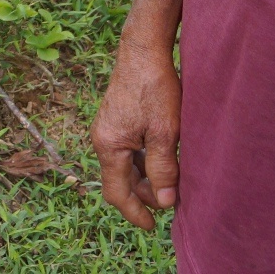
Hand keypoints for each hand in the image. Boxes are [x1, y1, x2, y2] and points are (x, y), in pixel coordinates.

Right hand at [91, 38, 180, 230]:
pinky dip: (143, 161)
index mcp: (108, 145)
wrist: (144, 49)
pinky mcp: (116, 119)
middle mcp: (102, 138)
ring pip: (124, 165)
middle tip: (172, 197)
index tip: (151, 226)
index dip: (134, 212)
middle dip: (144, 194)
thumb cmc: (154, 87)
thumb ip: (162, 168)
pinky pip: (127, 150)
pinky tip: (162, 156)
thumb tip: (165, 202)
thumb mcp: (165, 131)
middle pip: (120, 181)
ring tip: (172, 178)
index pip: (116, 193)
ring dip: (145, 177)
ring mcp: (107, 128)